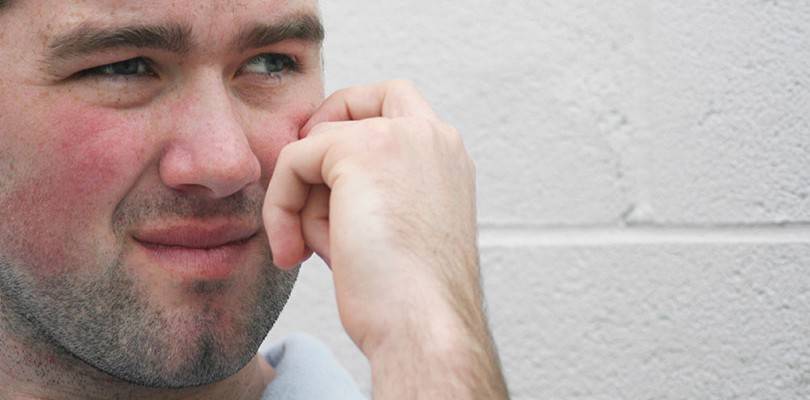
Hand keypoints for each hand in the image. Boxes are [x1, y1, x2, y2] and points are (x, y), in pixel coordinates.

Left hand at [264, 80, 506, 398]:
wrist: (423, 325)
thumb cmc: (411, 299)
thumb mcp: (402, 233)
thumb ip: (374, 193)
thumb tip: (316, 182)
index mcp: (448, 159)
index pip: (396, 105)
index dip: (353, 126)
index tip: (326, 175)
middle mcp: (432, 137)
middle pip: (360, 101)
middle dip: (323, 140)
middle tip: (303, 189)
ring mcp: (399, 137)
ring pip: (319, 145)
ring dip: (308, 201)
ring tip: (325, 254)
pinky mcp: (359, 152)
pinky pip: (293, 161)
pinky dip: (282, 207)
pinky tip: (293, 253)